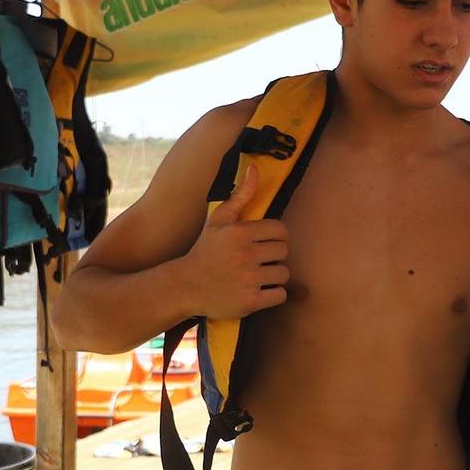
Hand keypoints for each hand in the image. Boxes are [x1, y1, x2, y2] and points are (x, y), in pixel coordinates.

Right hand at [181, 163, 288, 319]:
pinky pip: (280, 295)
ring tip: (257, 276)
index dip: (275, 237)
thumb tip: (254, 167)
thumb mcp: (219, 219)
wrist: (185, 286)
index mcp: (240, 232)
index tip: (264, 243)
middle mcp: (246, 255)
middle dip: (274, 256)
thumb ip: (240, 194)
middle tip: (258, 261)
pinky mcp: (251, 301)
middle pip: (283, 252)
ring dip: (274, 276)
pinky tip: (259, 290)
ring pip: (283, 274)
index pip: (281, 231)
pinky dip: (273, 294)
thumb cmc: (205, 250)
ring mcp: (249, 279)